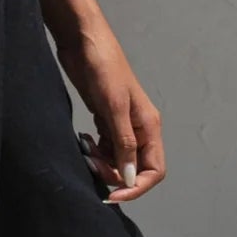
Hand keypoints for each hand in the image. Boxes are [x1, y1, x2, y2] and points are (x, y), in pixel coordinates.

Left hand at [58, 22, 164, 201]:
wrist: (83, 41)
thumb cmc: (103, 68)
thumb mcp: (114, 108)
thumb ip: (124, 144)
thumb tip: (130, 178)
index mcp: (150, 126)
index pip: (153, 170)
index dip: (136, 187)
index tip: (112, 195)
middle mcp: (140, 129)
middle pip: (134, 169)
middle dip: (113, 173)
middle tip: (90, 164)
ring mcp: (122, 125)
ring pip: (117, 160)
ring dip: (101, 163)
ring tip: (85, 151)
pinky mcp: (105, 119)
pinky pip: (104, 148)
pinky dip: (94, 152)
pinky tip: (83, 142)